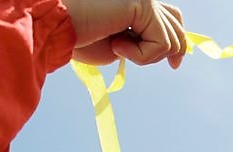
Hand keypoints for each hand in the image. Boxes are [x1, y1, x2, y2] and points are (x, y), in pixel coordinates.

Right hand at [63, 0, 186, 67]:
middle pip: (176, 24)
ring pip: (171, 38)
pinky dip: (141, 55)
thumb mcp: (117, 44)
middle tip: (148, 60)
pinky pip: (162, 43)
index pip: (170, 17)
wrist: (55, 28)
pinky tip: (116, 44)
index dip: (178, 41)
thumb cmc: (77, 38)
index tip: (175, 64)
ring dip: (145, 56)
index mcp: (134, 3)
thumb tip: (165, 50)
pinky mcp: (142, 3)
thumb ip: (140, 42)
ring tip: (116, 47)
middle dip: (170, 50)